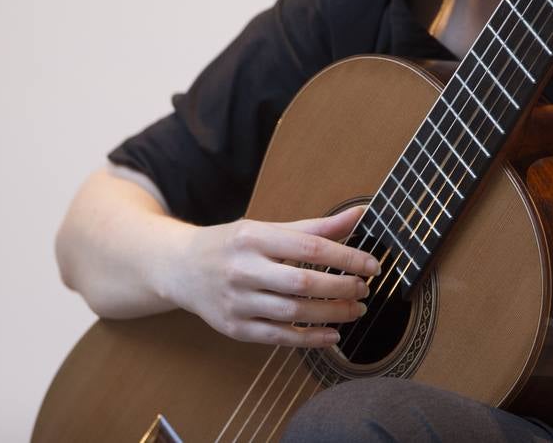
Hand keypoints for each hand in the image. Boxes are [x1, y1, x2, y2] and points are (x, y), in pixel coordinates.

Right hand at [165, 206, 378, 347]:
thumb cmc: (233, 244)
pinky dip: (309, 338)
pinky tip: (332, 334)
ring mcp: (236, 301)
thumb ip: (315, 227)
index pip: (309, 248)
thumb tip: (359, 215)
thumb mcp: (268, 227)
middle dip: (341, 288)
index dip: (346, 257)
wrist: (180, 267)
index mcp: (254, 237)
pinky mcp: (234, 327)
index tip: (372, 265)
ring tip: (356, 309)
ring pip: (293, 312)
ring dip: (332, 314)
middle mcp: (243, 268)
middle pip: (303, 283)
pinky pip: (278, 337)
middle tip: (364, 289)